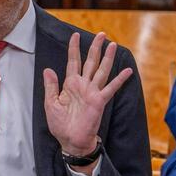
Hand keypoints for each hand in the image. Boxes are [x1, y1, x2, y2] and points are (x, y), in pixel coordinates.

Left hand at [43, 33, 132, 168]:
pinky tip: (127, 71)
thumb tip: (48, 69)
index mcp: (70, 84)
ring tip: (112, 44)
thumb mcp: (51, 103)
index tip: (75, 35)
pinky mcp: (99, 101)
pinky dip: (119, 79)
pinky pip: (111, 88)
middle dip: (95, 47)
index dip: (74, 48)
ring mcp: (92, 92)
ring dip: (107, 57)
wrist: (71, 141)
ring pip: (101, 70)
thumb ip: (51, 86)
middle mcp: (83, 85)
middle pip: (90, 61)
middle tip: (101, 34)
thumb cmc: (61, 125)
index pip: (73, 61)